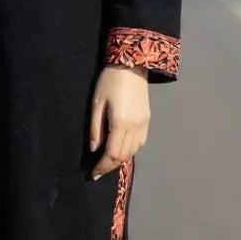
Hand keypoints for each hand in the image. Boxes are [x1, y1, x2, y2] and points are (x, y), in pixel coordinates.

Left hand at [89, 64, 149, 179]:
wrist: (131, 66)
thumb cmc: (109, 82)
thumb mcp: (96, 104)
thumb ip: (95, 128)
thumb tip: (94, 149)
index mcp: (120, 123)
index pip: (112, 154)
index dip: (102, 166)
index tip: (93, 173)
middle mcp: (135, 127)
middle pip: (124, 156)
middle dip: (110, 166)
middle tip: (98, 171)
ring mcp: (143, 124)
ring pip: (133, 151)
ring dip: (121, 160)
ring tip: (108, 161)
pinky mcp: (147, 120)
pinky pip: (140, 143)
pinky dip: (130, 150)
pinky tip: (121, 149)